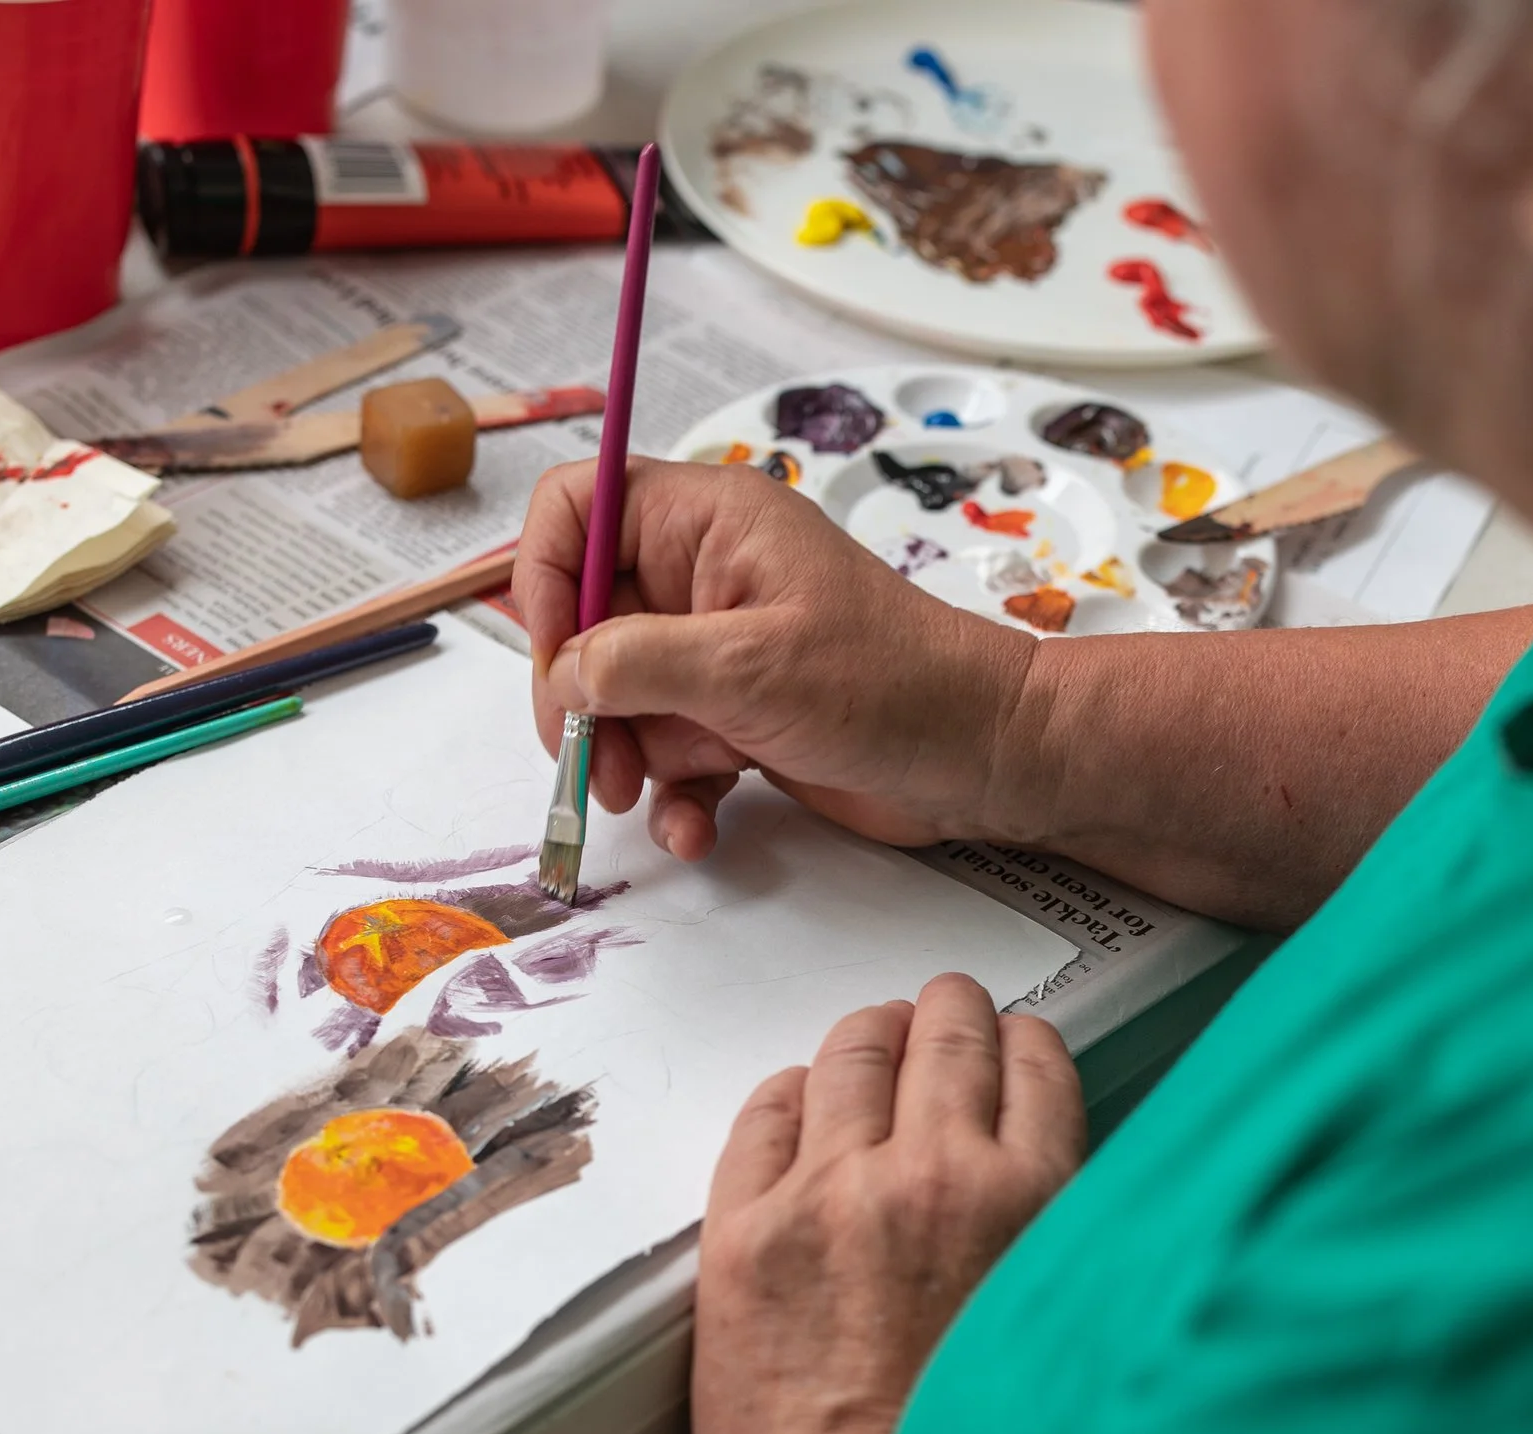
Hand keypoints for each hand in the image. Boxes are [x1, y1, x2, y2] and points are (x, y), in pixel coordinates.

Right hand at [517, 458, 1043, 859]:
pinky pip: (668, 748)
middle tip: (587, 757)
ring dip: (620, 755)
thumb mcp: (749, 666)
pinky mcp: (739, 716)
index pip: (581, 505)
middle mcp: (706, 577)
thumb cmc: (893, 685)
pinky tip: (696, 829)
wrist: (985, 758)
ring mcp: (721, 650)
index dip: (546, 574)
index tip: (557, 656)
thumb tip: (561, 673)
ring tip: (644, 796)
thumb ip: (635, 662)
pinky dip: (671, 794)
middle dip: (578, 696)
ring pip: (620, 696)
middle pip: (585, 617)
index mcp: (710, 523)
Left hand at [692, 975, 1085, 1433]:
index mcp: (1031, 1197)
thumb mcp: (1065, 1315)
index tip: (1010, 1046)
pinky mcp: (742, 1228)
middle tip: (943, 1014)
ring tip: (873, 1043)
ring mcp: (827, 1194)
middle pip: (945, 1031)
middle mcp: (932, 1174)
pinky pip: (764, 1111)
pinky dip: (790, 1093)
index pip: (1034, 1060)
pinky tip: (801, 1101)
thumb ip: (1060, 1220)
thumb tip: (1042, 1148)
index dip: (1021, 1043)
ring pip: (852, 1051)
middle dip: (950, 1013)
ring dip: (871, 1037)